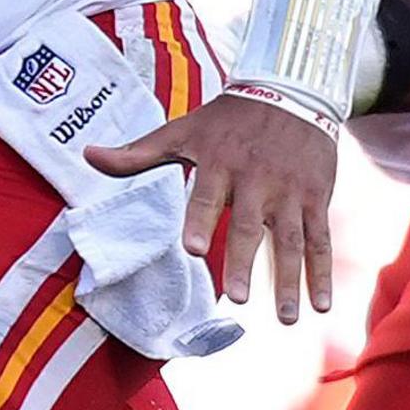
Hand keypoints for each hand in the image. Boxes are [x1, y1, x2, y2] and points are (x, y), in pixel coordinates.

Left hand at [86, 90, 342, 321]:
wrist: (290, 91)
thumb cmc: (227, 120)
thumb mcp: (182, 130)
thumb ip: (137, 153)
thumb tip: (87, 155)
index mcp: (220, 164)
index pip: (207, 197)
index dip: (201, 221)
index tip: (193, 250)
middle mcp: (258, 180)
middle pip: (250, 226)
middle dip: (244, 262)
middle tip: (237, 298)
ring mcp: (290, 192)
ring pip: (291, 240)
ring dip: (289, 280)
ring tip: (284, 318)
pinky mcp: (315, 198)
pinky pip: (320, 240)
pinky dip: (322, 273)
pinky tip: (320, 305)